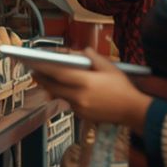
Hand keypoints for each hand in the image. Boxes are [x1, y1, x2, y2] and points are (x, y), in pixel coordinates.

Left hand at [29, 49, 151, 132]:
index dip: (45, 69)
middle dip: (42, 80)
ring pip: (59, 97)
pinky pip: (68, 104)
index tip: (35, 65)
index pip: (59, 74)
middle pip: (54, 87)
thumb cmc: (122, 87)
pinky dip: (64, 97)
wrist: (132, 110)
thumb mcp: (110, 67)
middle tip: (34, 73)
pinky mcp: (82, 116)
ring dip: (51, 89)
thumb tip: (82, 51)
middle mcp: (79, 96)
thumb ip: (93, 58)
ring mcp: (80, 108)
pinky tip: (63, 91)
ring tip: (44, 81)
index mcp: (85, 82)